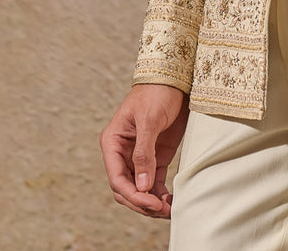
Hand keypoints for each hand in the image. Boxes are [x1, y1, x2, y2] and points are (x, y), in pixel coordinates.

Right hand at [100, 84, 188, 218]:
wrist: (175, 77)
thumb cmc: (157, 92)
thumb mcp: (149, 120)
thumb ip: (144, 153)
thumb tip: (142, 186)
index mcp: (113, 143)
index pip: (117, 178)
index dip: (132, 195)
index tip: (150, 203)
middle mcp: (122, 153)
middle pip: (126, 188)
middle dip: (142, 202)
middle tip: (162, 210)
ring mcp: (139, 156)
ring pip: (140, 189)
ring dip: (152, 202)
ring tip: (169, 210)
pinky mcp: (156, 156)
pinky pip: (154, 182)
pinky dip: (160, 194)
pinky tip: (171, 201)